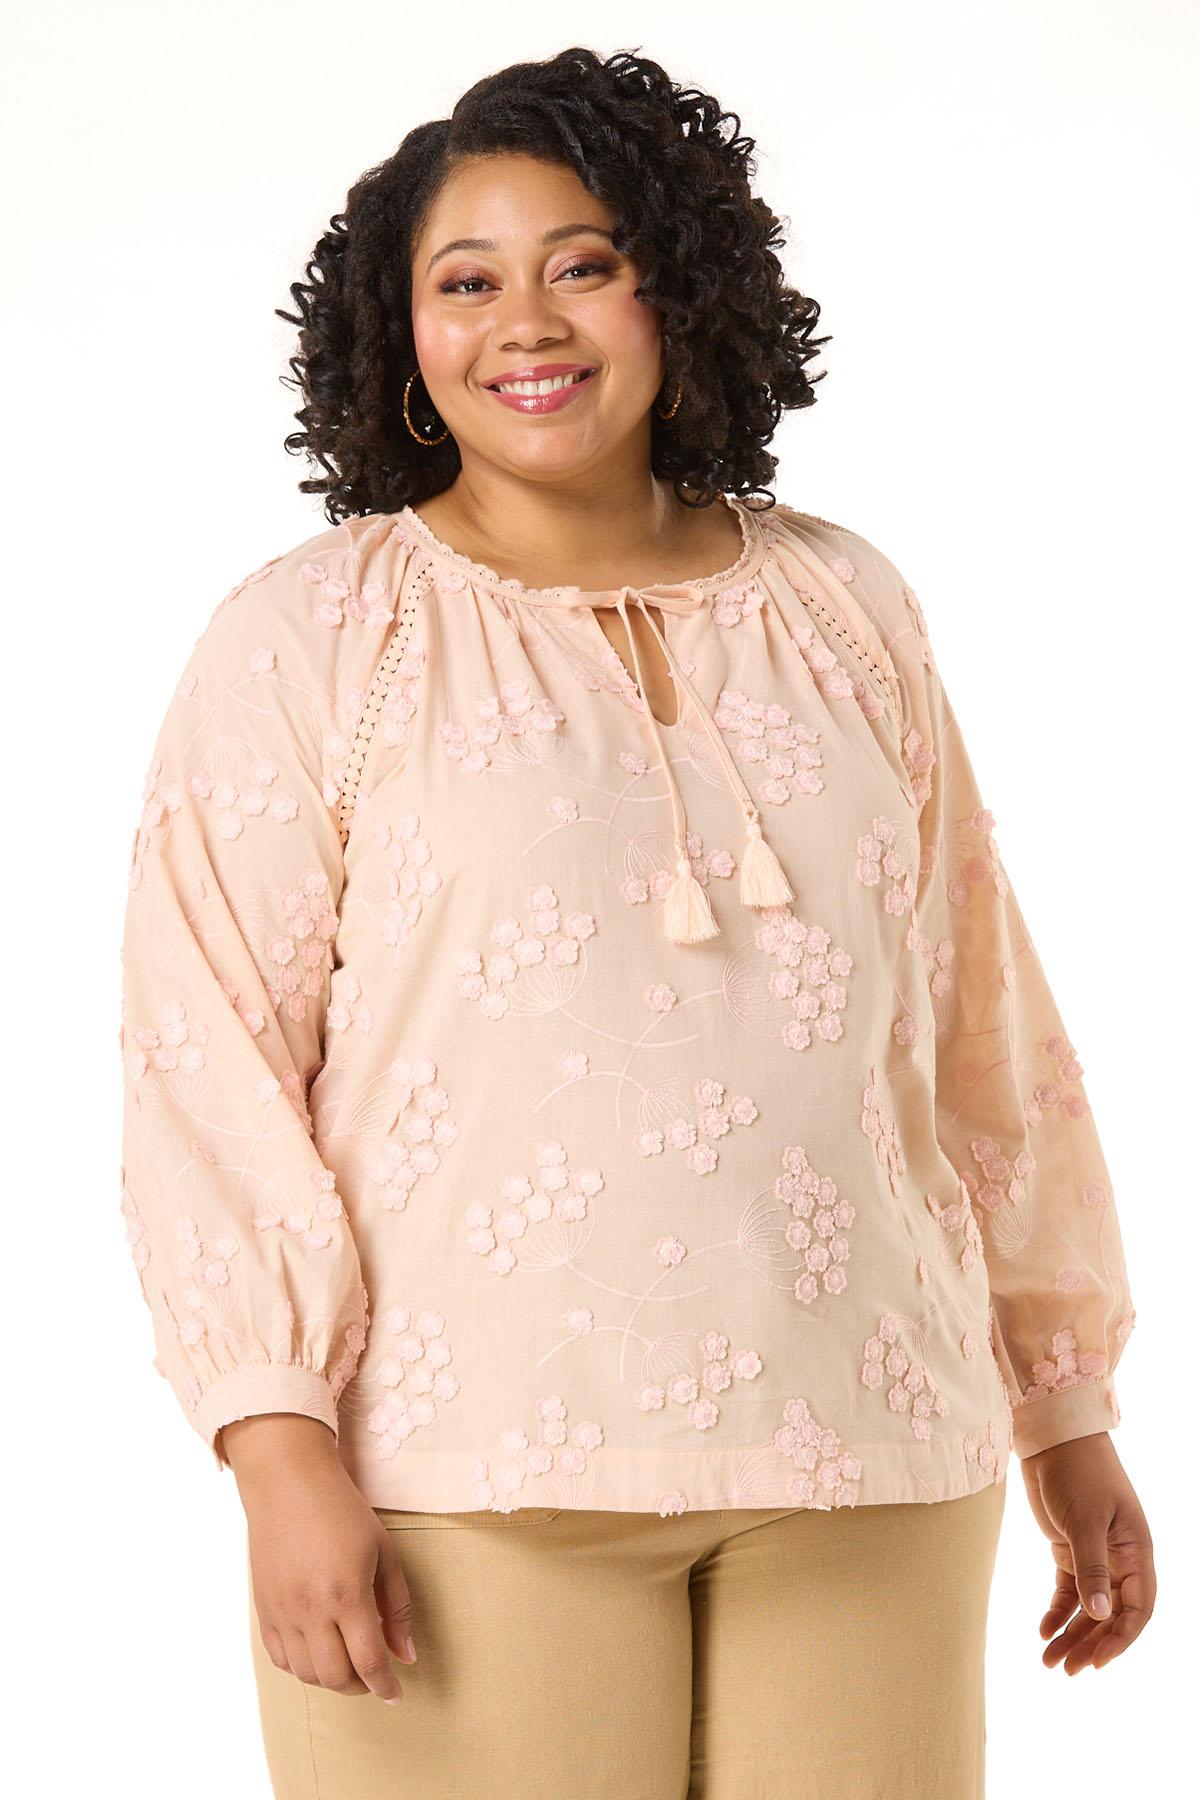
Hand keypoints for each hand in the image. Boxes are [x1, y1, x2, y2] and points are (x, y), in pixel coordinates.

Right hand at [224, 1413, 417, 1704]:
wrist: (288, 1482)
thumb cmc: (342, 1511)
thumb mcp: (383, 1552)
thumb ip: (397, 1607)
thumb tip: (406, 1655)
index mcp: (346, 1594)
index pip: (368, 1661)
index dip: (385, 1686)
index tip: (396, 1694)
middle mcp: (310, 1610)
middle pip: (336, 1677)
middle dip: (360, 1687)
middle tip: (375, 1677)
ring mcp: (282, 1612)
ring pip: (306, 1674)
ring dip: (332, 1679)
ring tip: (350, 1664)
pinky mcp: (263, 1609)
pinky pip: (281, 1659)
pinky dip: (303, 1667)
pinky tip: (320, 1652)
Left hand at [1019, 1430, 1154, 1673]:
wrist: (1051, 1438)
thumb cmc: (1077, 1472)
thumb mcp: (1084, 1521)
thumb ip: (1091, 1568)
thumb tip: (1101, 1616)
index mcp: (1136, 1552)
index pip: (1139, 1609)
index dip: (1121, 1639)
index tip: (1097, 1662)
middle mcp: (1119, 1559)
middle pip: (1111, 1615)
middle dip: (1090, 1644)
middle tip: (1065, 1670)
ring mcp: (1093, 1556)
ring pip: (1088, 1608)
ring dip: (1071, 1635)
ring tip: (1049, 1662)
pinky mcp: (1068, 1550)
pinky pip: (1067, 1592)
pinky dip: (1057, 1613)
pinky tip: (1042, 1631)